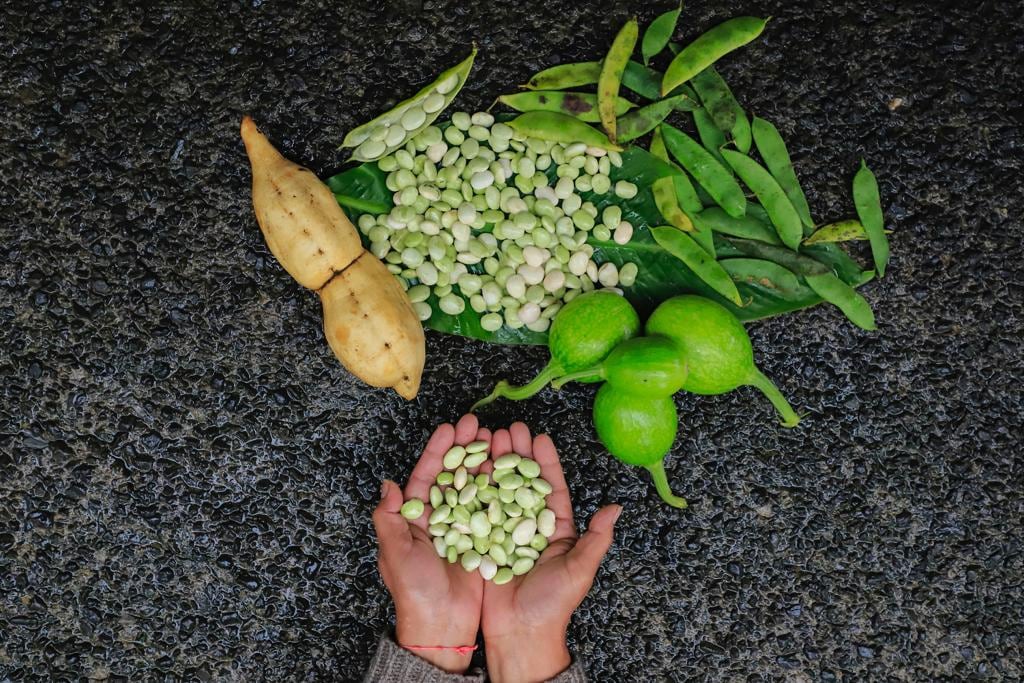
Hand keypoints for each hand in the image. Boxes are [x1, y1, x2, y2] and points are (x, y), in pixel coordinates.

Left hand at [372, 414, 489, 672]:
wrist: (442, 627)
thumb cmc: (414, 592)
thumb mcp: (395, 554)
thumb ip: (389, 519)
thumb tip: (388, 484)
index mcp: (416, 518)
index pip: (427, 475)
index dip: (438, 450)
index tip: (450, 428)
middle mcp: (441, 518)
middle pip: (454, 474)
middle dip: (465, 447)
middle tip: (478, 422)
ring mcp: (464, 527)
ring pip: (476, 485)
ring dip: (485, 460)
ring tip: (497, 436)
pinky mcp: (485, 539)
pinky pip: (494, 507)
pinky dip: (502, 487)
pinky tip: (512, 468)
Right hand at [480, 422, 621, 682]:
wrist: (520, 633)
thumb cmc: (553, 605)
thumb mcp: (579, 570)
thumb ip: (596, 539)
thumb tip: (616, 508)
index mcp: (555, 529)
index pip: (551, 487)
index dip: (545, 462)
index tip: (538, 437)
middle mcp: (529, 526)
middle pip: (523, 482)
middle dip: (516, 454)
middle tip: (509, 429)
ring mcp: (504, 532)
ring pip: (500, 490)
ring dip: (494, 464)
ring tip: (487, 439)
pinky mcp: (482, 541)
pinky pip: (478, 510)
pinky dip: (473, 488)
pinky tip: (468, 467)